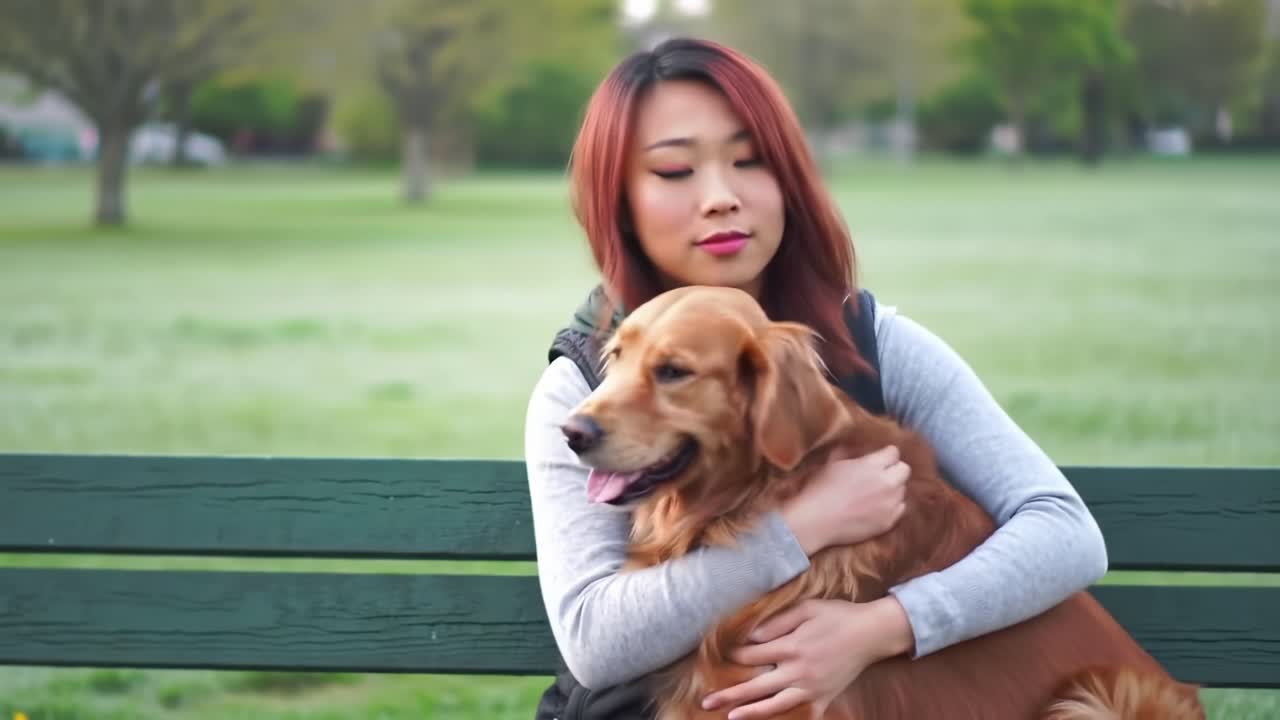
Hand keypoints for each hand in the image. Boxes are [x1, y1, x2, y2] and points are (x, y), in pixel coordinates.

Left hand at [701, 597, 913, 719]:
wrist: (872, 634)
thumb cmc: (838, 616)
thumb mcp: (807, 608)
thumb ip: (777, 622)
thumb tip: (751, 636)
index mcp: (792, 647)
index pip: (752, 657)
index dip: (734, 657)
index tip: (722, 656)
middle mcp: (799, 671)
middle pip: (756, 687)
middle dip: (729, 694)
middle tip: (706, 701)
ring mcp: (812, 689)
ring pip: (775, 706)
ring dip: (751, 713)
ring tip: (730, 717)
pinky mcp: (824, 699)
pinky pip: (801, 714)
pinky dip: (785, 719)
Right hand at [780, 445, 908, 555]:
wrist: (816, 521)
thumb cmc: (820, 490)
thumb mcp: (833, 464)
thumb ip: (850, 454)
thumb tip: (854, 449)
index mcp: (872, 465)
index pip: (893, 452)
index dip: (886, 454)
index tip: (880, 458)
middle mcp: (886, 483)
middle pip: (905, 469)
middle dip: (894, 469)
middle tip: (881, 474)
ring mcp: (889, 504)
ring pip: (902, 490)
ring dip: (893, 488)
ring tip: (876, 492)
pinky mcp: (888, 521)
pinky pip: (900, 508)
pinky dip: (892, 506)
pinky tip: (877, 507)